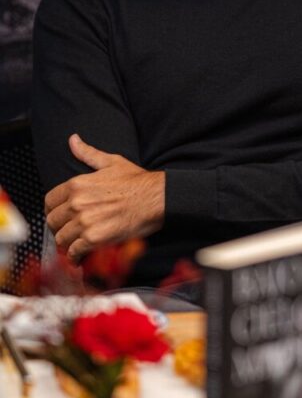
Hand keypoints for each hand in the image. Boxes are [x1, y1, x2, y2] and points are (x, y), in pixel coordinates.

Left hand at [45, 134, 164, 262]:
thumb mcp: (111, 162)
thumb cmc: (136, 181)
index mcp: (76, 184)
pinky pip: (74, 252)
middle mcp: (76, 203)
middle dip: (59, 228)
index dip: (53, 211)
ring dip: (67, 244)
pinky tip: (81, 257)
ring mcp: (84, 222)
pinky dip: (76, 257)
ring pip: (61, 239)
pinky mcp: (94, 239)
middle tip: (69, 232)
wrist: (156, 198)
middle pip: (52, 222)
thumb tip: (73, 140)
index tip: (60, 217)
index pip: (48, 202)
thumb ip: (88, 153)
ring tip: (75, 245)